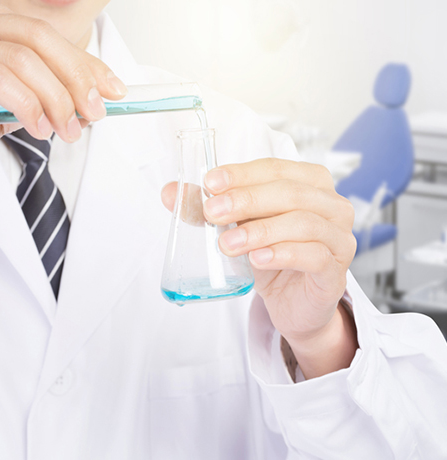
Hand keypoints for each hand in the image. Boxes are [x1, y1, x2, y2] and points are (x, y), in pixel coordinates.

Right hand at [0, 3, 126, 150]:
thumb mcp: (17, 105)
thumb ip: (48, 100)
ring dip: (56, 100)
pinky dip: (29, 106)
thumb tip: (87, 108)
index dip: (87, 62)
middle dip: (77, 78)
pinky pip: (0, 79)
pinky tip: (38, 127)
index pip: (49, 35)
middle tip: (95, 112)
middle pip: (40, 37)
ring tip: (66, 131)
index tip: (115, 90)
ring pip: (24, 58)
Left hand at [162, 158, 357, 378]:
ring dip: (260, 231)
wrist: (293, 303)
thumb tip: (169, 191)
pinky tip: (258, 259)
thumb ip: (210, 209)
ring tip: (227, 244)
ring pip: (303, 223)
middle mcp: (331, 206)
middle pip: (290, 192)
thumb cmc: (270, 258)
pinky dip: (283, 254)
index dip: (242, 173)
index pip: (276, 169)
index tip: (210, 182)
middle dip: (247, 200)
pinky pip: (315, 256)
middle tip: (213, 213)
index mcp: (310, 184)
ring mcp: (339, 238)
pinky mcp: (336, 272)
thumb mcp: (239, 229)